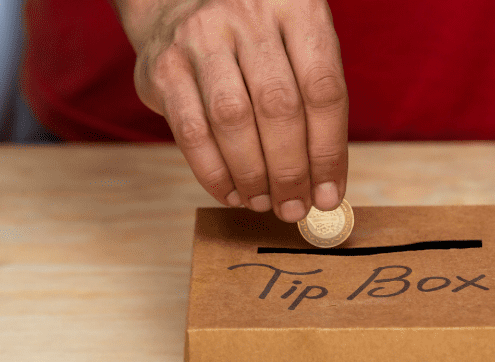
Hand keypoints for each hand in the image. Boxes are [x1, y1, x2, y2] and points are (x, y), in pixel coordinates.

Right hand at [113, 0, 347, 221]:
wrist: (178, 5)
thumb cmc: (254, 42)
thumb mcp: (296, 48)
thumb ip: (314, 106)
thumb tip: (325, 188)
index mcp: (298, 7)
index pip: (323, 90)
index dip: (329, 152)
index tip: (329, 195)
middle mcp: (250, 15)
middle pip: (279, 107)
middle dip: (290, 171)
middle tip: (294, 207)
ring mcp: (202, 37)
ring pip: (233, 120)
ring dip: (252, 174)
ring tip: (263, 202)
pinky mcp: (165, 67)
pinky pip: (192, 131)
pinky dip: (214, 173)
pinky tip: (231, 192)